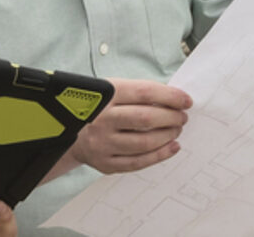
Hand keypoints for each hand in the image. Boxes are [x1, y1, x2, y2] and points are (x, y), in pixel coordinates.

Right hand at [71, 78, 191, 173]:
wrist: (67, 133)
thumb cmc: (98, 108)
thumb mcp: (111, 90)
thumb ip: (139, 93)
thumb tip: (174, 98)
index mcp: (105, 96)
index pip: (144, 93)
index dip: (170, 96)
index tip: (186, 100)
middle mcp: (102, 119)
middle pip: (145, 119)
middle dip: (171, 117)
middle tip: (182, 117)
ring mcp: (102, 143)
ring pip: (144, 142)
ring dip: (168, 136)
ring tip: (177, 130)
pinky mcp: (105, 162)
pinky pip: (138, 162)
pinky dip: (160, 155)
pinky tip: (172, 147)